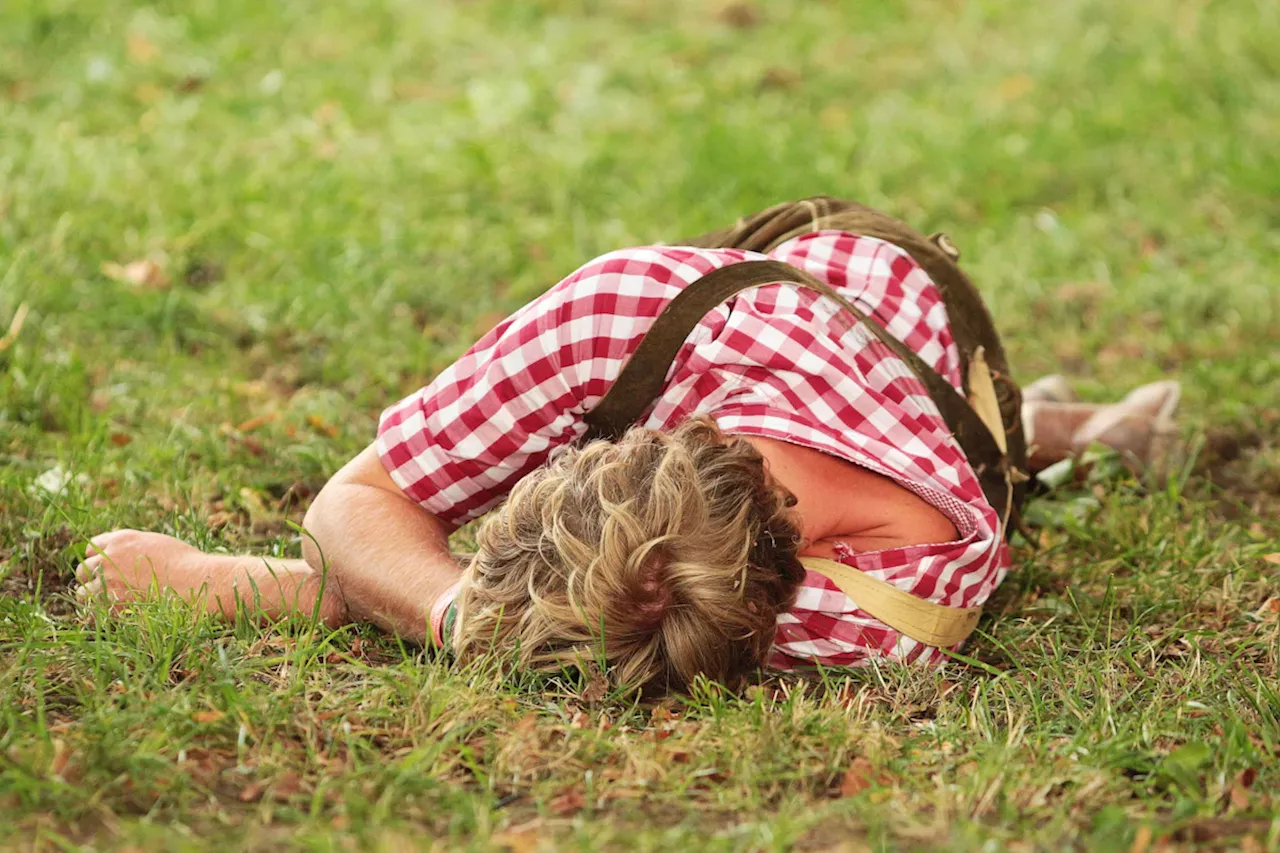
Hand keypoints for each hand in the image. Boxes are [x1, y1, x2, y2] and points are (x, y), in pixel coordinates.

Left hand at [75, 529, 205, 603]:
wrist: (195, 583)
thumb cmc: (185, 563)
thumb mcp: (157, 543)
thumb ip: (133, 547)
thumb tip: (123, 556)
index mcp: (120, 540)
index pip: (91, 547)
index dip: (98, 558)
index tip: (106, 567)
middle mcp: (108, 559)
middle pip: (83, 569)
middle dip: (93, 578)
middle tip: (108, 587)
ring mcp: (107, 582)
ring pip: (83, 592)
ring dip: (93, 597)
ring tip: (111, 603)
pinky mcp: (110, 605)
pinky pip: (90, 612)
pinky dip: (97, 615)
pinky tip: (111, 615)